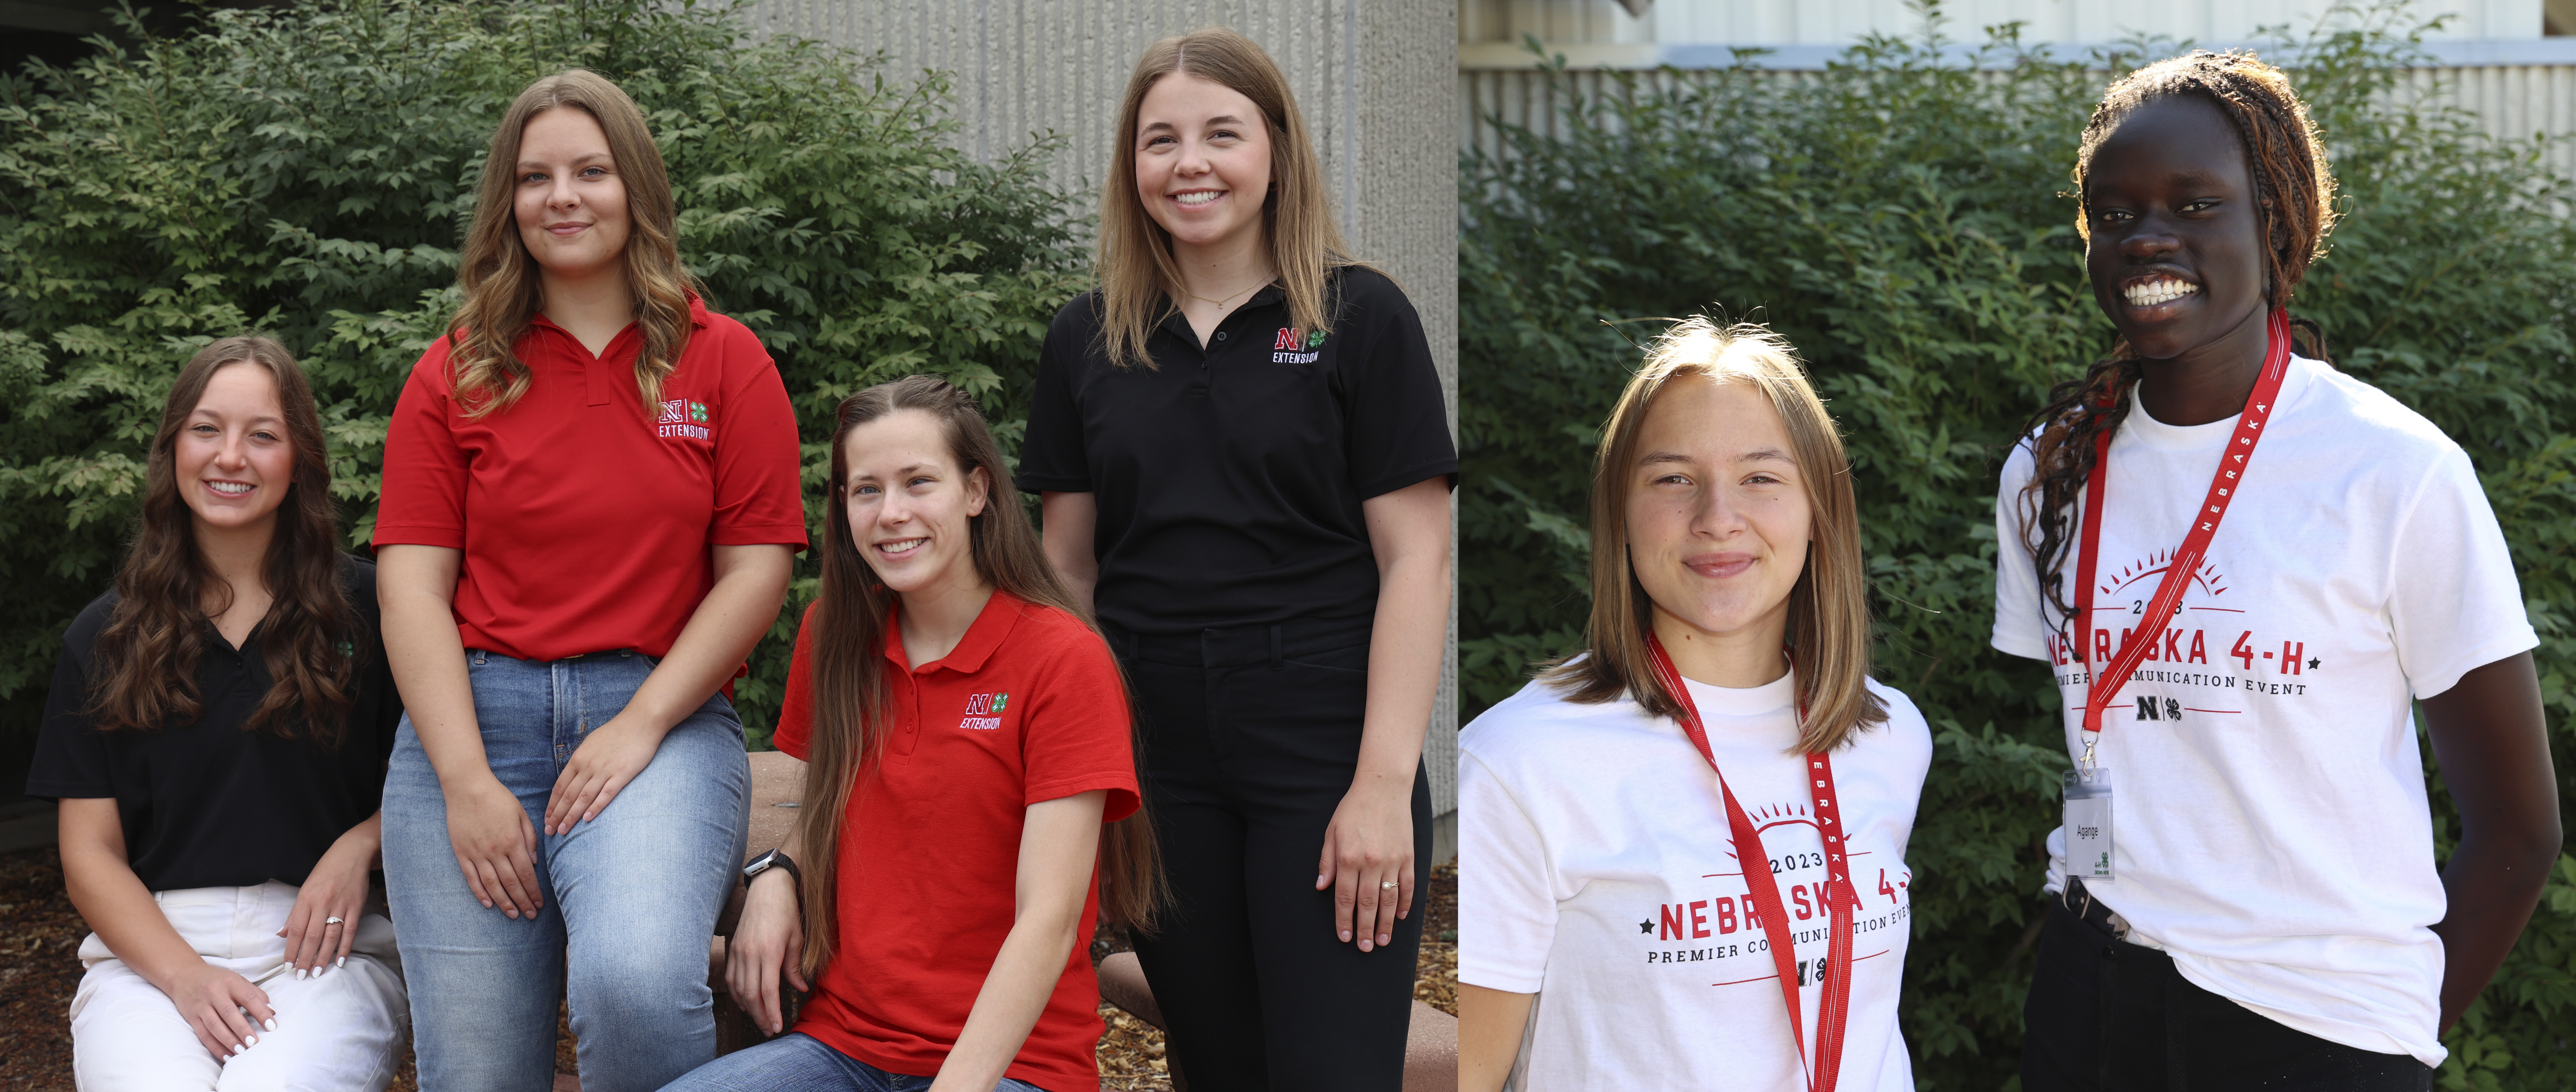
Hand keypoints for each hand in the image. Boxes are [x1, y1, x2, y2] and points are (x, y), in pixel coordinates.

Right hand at [161, 961, 273, 1060]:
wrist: (185, 976)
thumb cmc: (218, 980)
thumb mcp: (238, 981)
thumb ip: (256, 995)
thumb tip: (272, 1012)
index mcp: (231, 982)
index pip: (248, 998)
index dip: (261, 1012)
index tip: (272, 1026)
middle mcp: (215, 993)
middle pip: (229, 1013)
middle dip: (242, 1029)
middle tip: (254, 1043)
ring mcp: (201, 1006)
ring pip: (214, 1026)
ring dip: (228, 1041)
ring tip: (241, 1052)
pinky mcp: (191, 1017)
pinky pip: (203, 1034)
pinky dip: (215, 1047)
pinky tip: (226, 1055)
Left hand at [276, 834, 371, 977]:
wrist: (353, 853)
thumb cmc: (326, 871)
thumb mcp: (306, 888)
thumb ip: (296, 913)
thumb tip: (283, 934)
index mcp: (306, 898)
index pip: (297, 929)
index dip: (291, 949)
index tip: (287, 966)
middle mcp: (322, 903)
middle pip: (313, 936)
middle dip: (306, 958)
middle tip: (301, 976)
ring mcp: (341, 905)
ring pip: (331, 936)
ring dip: (323, 957)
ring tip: (317, 972)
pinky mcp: (356, 906)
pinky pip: (350, 930)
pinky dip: (345, 947)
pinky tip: (340, 960)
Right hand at [445, 775, 541, 917]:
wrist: (467, 788)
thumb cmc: (498, 799)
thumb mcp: (521, 814)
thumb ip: (529, 839)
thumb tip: (533, 863)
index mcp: (512, 841)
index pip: (526, 874)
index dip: (533, 891)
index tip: (540, 904)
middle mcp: (495, 851)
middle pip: (511, 883)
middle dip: (522, 902)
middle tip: (530, 915)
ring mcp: (477, 853)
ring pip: (492, 885)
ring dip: (503, 902)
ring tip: (513, 915)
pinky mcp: (462, 853)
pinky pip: (471, 878)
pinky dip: (480, 893)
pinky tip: (489, 904)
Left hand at [543, 714, 662, 835]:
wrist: (640, 722)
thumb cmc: (616, 732)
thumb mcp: (591, 743)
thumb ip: (581, 760)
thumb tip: (572, 776)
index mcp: (579, 758)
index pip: (560, 787)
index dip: (552, 805)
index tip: (547, 819)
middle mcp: (588, 765)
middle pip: (568, 795)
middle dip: (557, 815)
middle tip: (550, 831)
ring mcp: (604, 770)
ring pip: (583, 798)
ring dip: (571, 816)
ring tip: (563, 831)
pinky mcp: (622, 774)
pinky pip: (606, 794)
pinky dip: (595, 807)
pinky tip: (587, 819)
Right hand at [726, 870, 807, 1035]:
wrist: (767, 888)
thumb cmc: (787, 912)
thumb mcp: (797, 938)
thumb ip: (795, 966)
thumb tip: (800, 988)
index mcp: (769, 952)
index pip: (768, 991)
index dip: (771, 1012)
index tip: (777, 1027)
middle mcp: (750, 954)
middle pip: (751, 994)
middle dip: (760, 1015)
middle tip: (769, 1030)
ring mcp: (738, 951)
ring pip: (738, 988)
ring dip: (748, 1007)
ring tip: (760, 1020)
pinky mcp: (733, 948)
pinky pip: (732, 977)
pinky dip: (737, 993)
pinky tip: (745, 1002)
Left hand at [1316, 782, 1414, 952]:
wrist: (1383, 787)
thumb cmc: (1353, 809)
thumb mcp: (1332, 832)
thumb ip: (1327, 861)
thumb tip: (1321, 887)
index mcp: (1348, 858)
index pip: (1344, 898)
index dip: (1344, 920)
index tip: (1345, 937)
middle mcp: (1371, 862)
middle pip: (1367, 904)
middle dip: (1366, 929)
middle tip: (1366, 948)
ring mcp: (1392, 861)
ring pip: (1389, 900)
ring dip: (1386, 923)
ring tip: (1383, 941)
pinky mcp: (1408, 856)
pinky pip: (1408, 885)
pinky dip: (1405, 903)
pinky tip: (1401, 917)